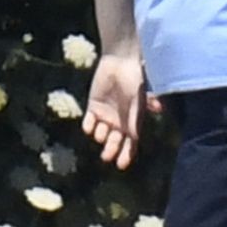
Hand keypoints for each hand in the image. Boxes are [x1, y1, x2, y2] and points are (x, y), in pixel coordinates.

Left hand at [82, 52, 148, 168]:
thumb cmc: (135, 81)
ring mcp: (105, 114)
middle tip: (106, 156)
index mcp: (133, 122)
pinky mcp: (93, 106)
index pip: (131, 143)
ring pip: (100, 134)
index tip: (122, 165)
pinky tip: (90, 127)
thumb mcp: (137, 102)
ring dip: (100, 136)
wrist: (121, 61)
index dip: (127, 154)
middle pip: (114, 142)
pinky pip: (88, 122)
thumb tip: (135, 138)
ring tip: (102, 132)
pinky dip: (88, 126)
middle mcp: (119, 121)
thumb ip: (135, 120)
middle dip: (110, 150)